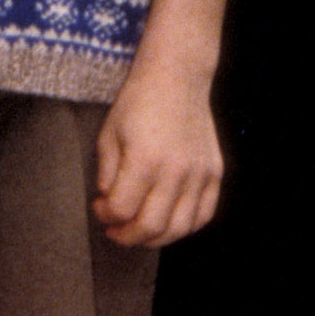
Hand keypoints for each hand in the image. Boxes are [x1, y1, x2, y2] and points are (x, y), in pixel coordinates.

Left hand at [92, 52, 224, 247]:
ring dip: (155, 239)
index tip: (99, 208)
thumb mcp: (110, 132)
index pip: (121, 209)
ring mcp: (199, 173)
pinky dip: (185, 228)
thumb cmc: (138, 101)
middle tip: (115, 230)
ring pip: (178, 229)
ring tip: (139, 231)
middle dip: (126, 236)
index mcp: (144, 159)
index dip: (105, 215)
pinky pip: (203, 215)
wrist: (176, 76)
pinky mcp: (215, 172)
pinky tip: (168, 222)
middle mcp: (174, 171)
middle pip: (150, 227)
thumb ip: (106, 172)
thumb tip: (109, 202)